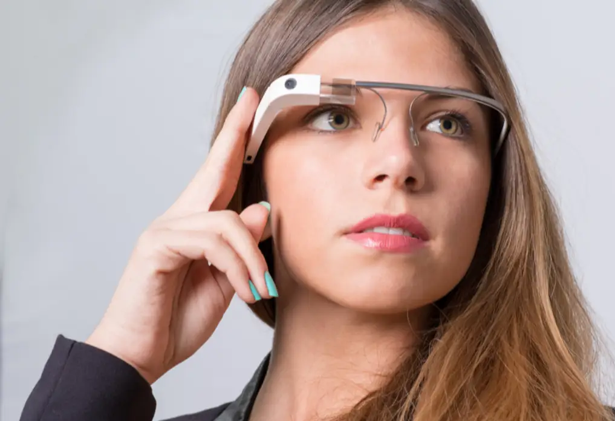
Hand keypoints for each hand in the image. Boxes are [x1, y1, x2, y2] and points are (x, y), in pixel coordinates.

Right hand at [86, 87, 273, 384]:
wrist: (142, 355)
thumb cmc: (178, 319)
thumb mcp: (228, 282)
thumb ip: (243, 249)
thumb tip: (262, 211)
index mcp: (198, 227)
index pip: (221, 177)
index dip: (235, 142)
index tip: (251, 109)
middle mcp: (180, 219)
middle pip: (213, 169)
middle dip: (235, 133)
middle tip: (254, 99)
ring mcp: (166, 229)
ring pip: (227, 221)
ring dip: (252, 259)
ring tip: (259, 289)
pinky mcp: (158, 246)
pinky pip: (212, 242)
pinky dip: (236, 267)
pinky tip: (243, 291)